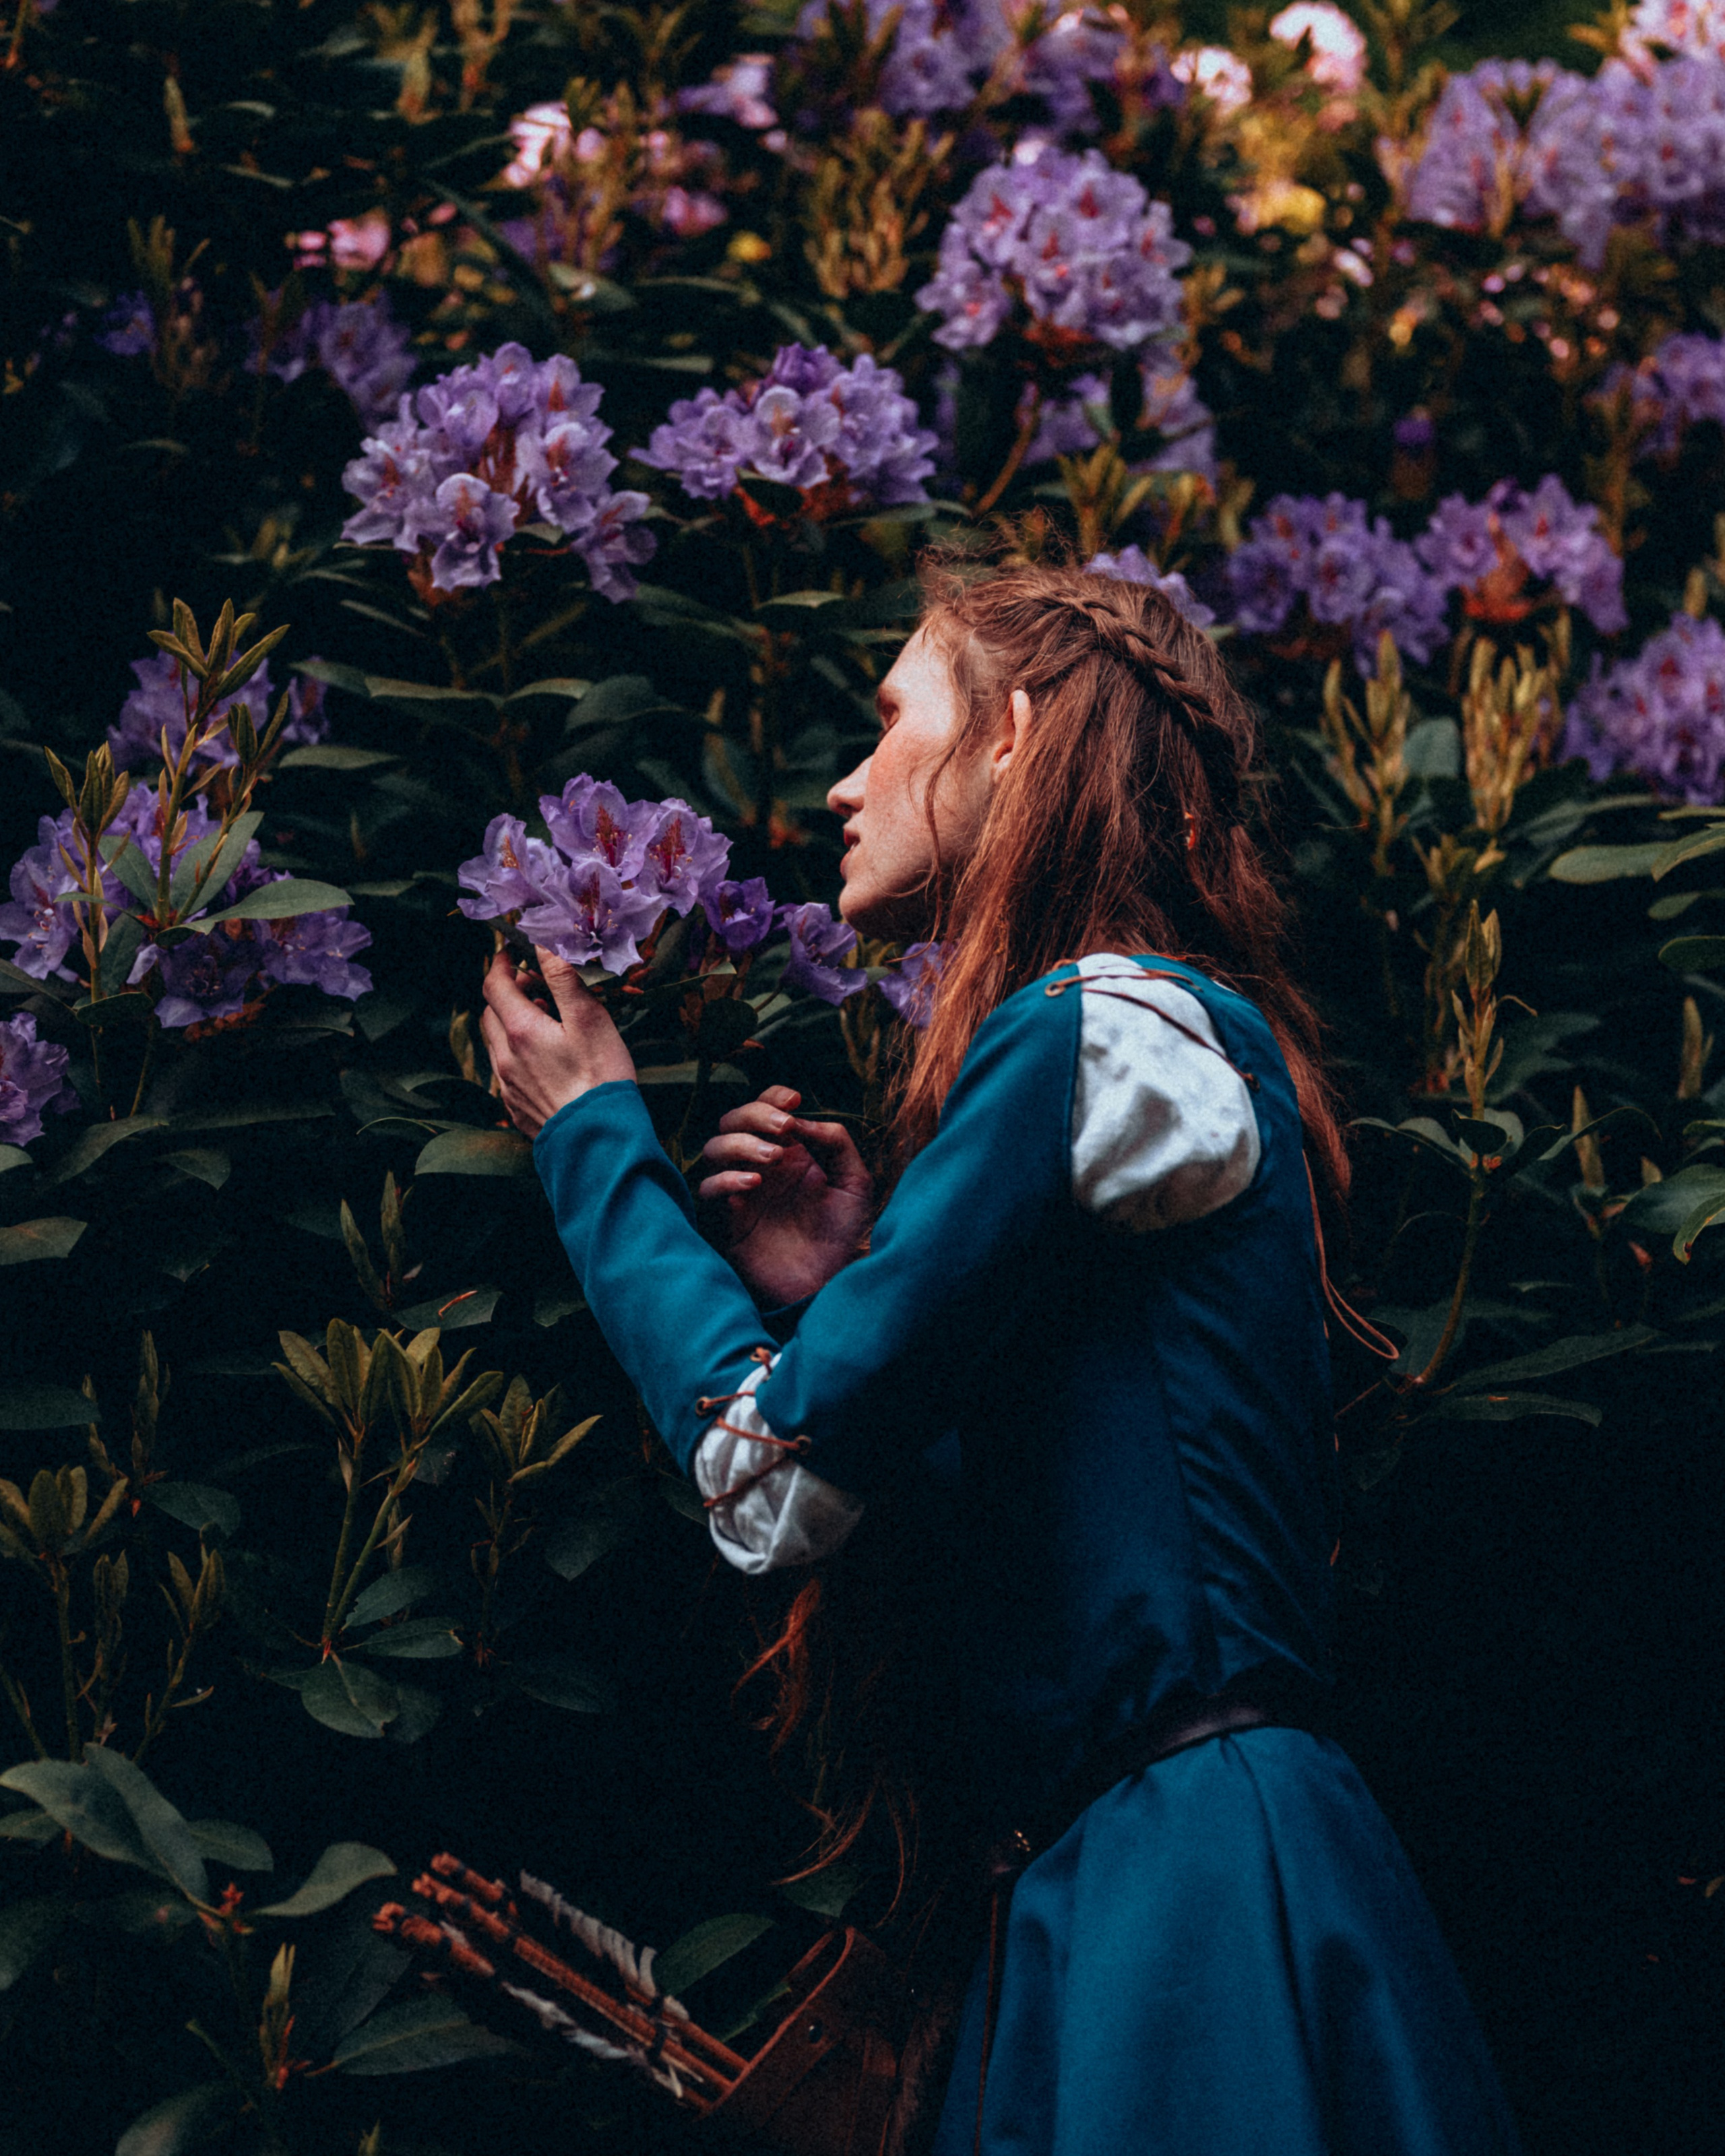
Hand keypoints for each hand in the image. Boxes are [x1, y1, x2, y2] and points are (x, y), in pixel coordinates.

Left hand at [480, 947, 636, 1138]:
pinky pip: (506, 1072)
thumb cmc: (601, 1078)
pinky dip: (517, 1054)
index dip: (500, 963)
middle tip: (535, 986)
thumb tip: (544, 945)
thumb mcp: (589, 1020)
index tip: (512, 951)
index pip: (494, 986)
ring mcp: (508, 1086)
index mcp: (520, 1031)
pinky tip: (544, 1060)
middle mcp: (505, 1058)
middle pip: (491, 1013)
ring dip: (512, 1024)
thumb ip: (564, 980)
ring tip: (545, 1023)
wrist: (598, 1141)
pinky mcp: (516, 1109)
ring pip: (497, 1044)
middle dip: (507, 993)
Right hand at [699, 1085, 873, 1306]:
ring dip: (740, 1144)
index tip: (793, 1100)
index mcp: (788, 1152)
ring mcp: (740, 1192)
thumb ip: (835, 1143)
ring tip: (772, 1158)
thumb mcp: (854, 1183)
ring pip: (713, 1149)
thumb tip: (801, 1119)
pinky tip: (754, 1184)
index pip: (765, 1108)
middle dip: (753, 1114)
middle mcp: (759, 1166)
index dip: (772, 1097)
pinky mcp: (726, 1221)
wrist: (830, 1283)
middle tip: (783, 1127)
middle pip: (731, 1121)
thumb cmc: (843, 1234)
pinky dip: (725, 1179)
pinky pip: (707, 1190)